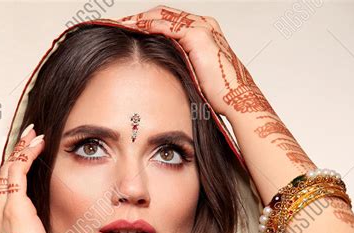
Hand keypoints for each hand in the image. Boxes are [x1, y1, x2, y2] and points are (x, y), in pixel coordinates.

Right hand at [0, 125, 56, 232]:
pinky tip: (39, 143)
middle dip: (9, 149)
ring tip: (36, 133)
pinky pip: (19, 170)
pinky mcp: (15, 207)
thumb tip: (34, 220)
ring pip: (9, 168)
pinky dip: (28, 153)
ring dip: (22, 147)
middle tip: (22, 131)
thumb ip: (22, 228)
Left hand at [117, 6, 270, 116]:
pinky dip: (149, 26)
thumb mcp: (194, 74)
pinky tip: (134, 30)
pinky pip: (167, 26)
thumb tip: (159, 71)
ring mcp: (201, 27)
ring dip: (139, 19)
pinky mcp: (198, 35)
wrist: (237, 99)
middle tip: (117, 23)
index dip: (146, 23)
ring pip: (162, 16)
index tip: (127, 29)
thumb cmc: (220, 94)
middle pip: (162, 13)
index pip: (168, 20)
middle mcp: (202, 23)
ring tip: (120, 25)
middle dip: (138, 17)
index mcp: (202, 31)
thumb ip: (180, 64)